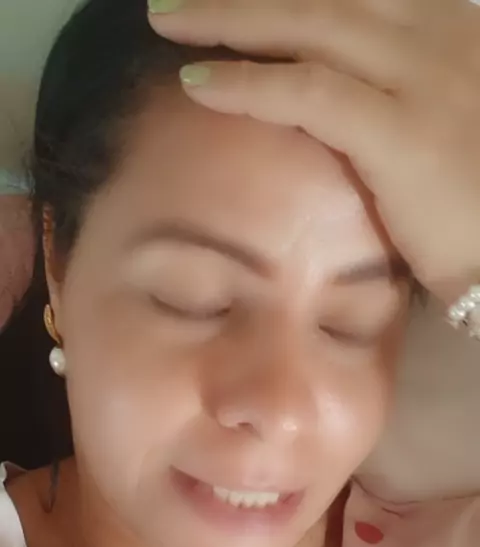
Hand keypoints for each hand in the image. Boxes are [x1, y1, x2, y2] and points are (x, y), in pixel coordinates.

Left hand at [149, 0, 479, 304]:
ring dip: (230, 16)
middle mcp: (440, 37)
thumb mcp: (453, 124)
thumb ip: (407, 96)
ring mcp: (424, 78)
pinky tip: (196, 82)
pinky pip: (308, 94)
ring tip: (169, 19)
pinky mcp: (402, 132)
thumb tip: (354, 98)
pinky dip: (247, 84)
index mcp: (454, 30)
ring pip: (310, 24)